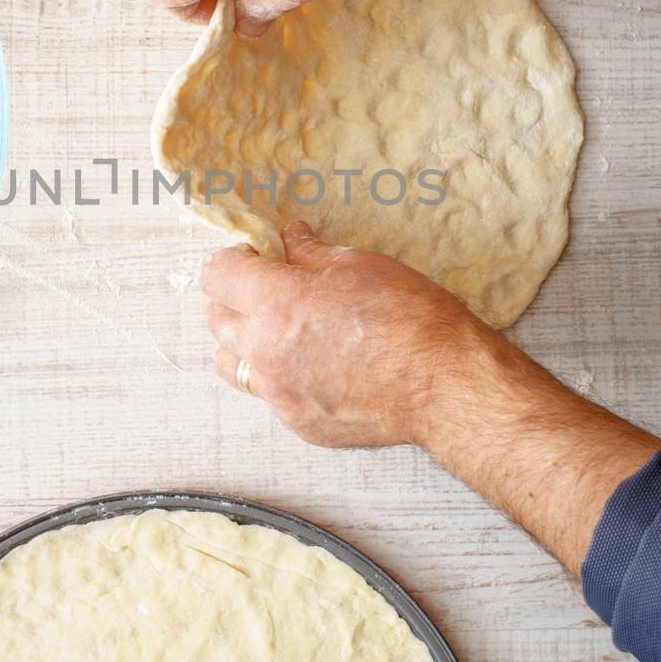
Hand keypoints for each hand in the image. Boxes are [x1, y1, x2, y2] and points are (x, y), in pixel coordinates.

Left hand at [203, 220, 480, 446]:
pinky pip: (269, 395)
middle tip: (270, 291)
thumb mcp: (359, 265)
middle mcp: (266, 351)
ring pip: (231, 363)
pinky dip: (280, 377)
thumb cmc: (409, 316)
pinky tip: (314, 366)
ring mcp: (279, 393)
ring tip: (282, 332)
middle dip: (236, 299)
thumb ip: (311, 254)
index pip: (215, 275)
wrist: (444, 383)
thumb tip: (290, 239)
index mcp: (276, 303)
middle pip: (217, 319)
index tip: (255, 259)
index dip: (232, 261)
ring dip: (245, 342)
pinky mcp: (298, 422)